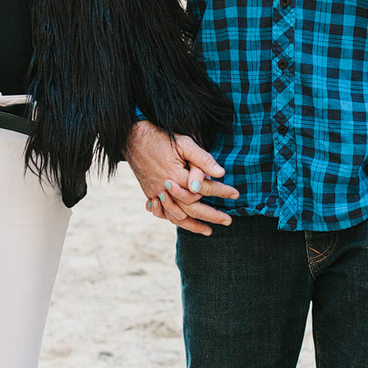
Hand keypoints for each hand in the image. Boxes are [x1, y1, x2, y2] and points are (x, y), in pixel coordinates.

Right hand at [127, 120, 238, 235]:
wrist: (131, 137)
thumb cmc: (161, 138)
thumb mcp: (184, 143)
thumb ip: (202, 159)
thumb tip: (221, 173)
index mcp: (176, 176)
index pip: (203, 190)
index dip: (221, 192)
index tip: (236, 194)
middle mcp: (165, 188)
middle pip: (191, 209)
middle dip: (211, 216)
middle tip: (228, 221)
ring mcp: (155, 192)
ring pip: (175, 216)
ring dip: (192, 225)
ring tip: (207, 230)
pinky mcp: (148, 192)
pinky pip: (161, 213)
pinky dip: (172, 220)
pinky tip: (182, 222)